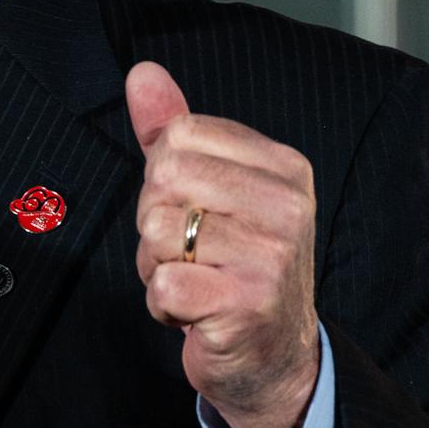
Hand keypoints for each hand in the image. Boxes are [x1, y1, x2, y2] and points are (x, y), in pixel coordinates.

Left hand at [126, 61, 319, 427]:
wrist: (275, 355)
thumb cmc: (235, 262)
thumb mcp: (212, 188)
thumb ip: (173, 128)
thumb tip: (142, 73)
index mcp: (283, 166)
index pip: (180, 135)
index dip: (165, 178)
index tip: (196, 211)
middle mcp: (286, 205)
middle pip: (162, 179)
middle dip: (155, 222)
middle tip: (191, 252)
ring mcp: (271, 256)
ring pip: (156, 232)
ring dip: (157, 266)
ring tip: (197, 280)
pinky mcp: (245, 304)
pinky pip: (162, 285)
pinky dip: (163, 305)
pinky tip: (197, 312)